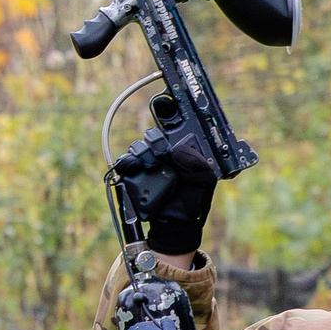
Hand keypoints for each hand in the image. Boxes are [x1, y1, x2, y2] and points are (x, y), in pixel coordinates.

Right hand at [115, 98, 220, 254]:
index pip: (179, 127)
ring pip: (141, 145)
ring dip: (146, 151)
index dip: (173, 112)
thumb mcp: (203, 184)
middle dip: (158, 137)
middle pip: (156, 133)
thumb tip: (178, 151)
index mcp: (186, 152)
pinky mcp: (134, 174)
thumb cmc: (191, 205)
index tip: (169, 101)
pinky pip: (127, 162)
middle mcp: (166, 154)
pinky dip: (130, 162)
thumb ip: (198, 166)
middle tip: (163, 150)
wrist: (173, 228)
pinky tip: (137, 168)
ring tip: (154, 162)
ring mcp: (148, 162)